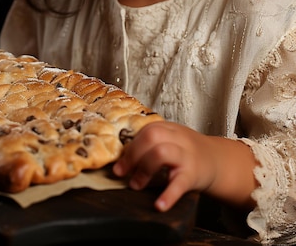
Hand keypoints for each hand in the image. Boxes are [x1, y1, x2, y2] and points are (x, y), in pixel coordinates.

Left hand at [113, 121, 257, 211]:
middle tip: (122, 173)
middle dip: (133, 155)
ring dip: (144, 170)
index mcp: (170, 129)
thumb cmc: (188, 153)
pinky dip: (168, 195)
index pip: (147, 130)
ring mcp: (187, 156)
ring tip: (135, 185)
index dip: (130, 146)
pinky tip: (159, 205)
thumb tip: (122, 157)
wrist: (218, 161)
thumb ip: (151, 143)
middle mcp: (179, 139)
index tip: (118, 163)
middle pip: (152, 136)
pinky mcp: (193, 175)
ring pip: (162, 152)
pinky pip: (179, 184)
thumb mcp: (172, 140)